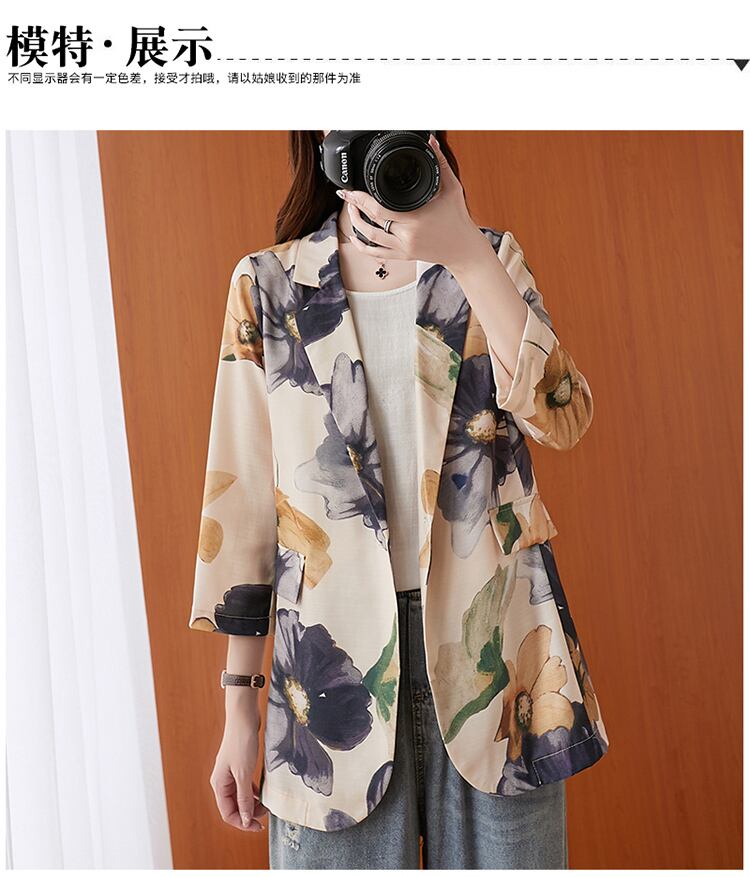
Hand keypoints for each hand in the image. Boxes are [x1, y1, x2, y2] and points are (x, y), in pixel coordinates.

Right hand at [210, 708, 267, 831]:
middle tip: (266, 814)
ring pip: (240, 796)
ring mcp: (230, 773)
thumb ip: (244, 798)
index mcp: (219, 784)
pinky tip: (262, 794)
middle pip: (233, 806)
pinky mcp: (239, 766)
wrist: (243, 717)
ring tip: (266, 805)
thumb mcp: (244, 774)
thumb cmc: (241, 742)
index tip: (258, 826)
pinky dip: (253, 792)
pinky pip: (244, 786)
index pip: (228, 813)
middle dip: (249, 813)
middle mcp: (222, 780)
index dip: (243, 823)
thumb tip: (245, 820)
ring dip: (252, 803)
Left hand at [337, 133, 490, 272]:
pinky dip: (363, 247)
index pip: (380, 209)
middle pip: (372, 222)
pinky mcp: (404, 256)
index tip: (350, 191)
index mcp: (416, 218)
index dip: (361, 200)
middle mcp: (407, 235)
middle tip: (347, 196)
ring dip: (356, 224)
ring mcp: (404, 248)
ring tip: (351, 210)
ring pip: (371, 238)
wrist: (463, 248)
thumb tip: (431, 141)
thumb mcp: (452, 188)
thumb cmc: (458, 218)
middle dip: (355, 207)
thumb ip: (440, 164)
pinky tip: (355, 238)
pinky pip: (378, 254)